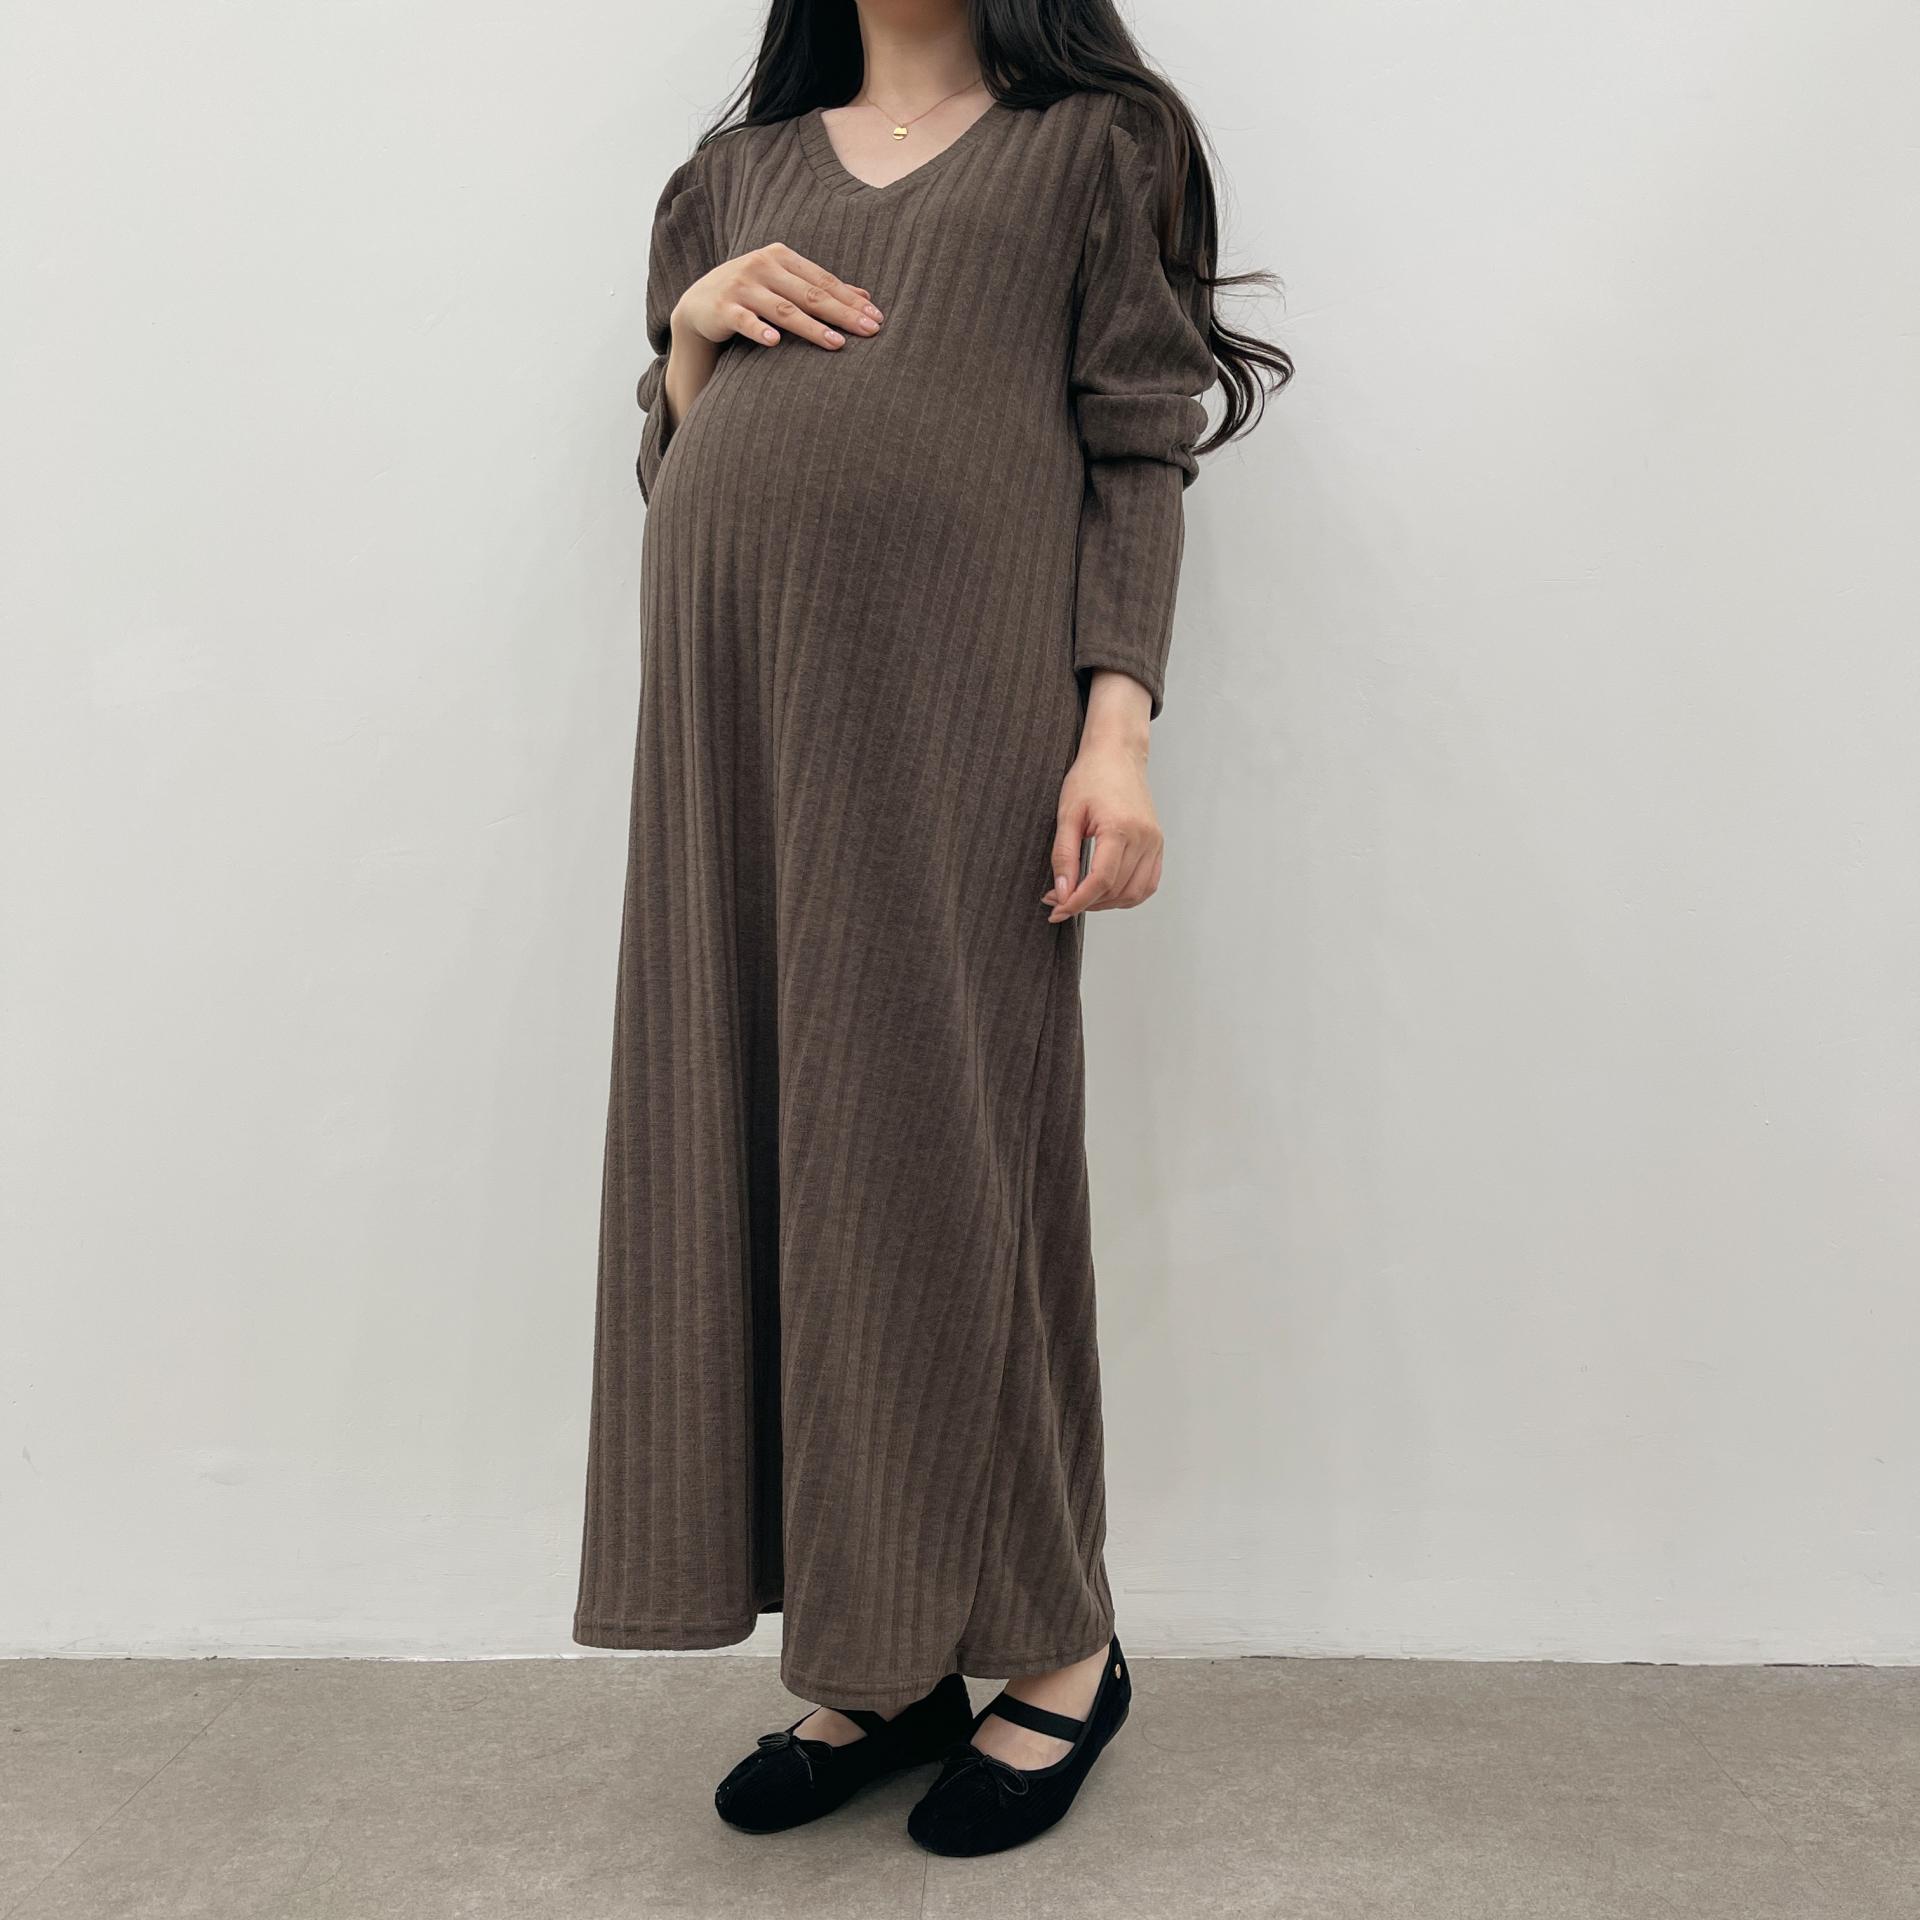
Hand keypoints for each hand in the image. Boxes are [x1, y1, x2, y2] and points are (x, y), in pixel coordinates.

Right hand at [672, 243, 882, 351]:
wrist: (698, 302)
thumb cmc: (751, 293)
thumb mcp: (784, 283)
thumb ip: (820, 288)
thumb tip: (865, 296)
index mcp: (781, 257)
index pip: (823, 280)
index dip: (851, 300)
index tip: (876, 317)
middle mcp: (762, 266)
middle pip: (810, 294)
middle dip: (842, 313)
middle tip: (869, 330)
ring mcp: (742, 287)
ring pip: (783, 309)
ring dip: (811, 327)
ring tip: (836, 343)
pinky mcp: (722, 308)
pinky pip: (744, 320)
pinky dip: (759, 330)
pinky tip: (775, 342)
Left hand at [1044, 674, 1162, 922]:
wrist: (1117, 755)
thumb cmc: (1091, 777)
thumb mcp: (1068, 815)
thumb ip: (1064, 856)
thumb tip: (1062, 892)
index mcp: (1121, 828)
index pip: (1100, 881)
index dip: (1077, 901)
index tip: (1056, 909)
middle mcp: (1144, 838)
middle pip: (1116, 891)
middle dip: (1085, 903)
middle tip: (1058, 900)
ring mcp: (1154, 842)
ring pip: (1133, 894)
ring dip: (1105, 903)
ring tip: (1079, 897)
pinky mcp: (1157, 844)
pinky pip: (1147, 884)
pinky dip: (1126, 896)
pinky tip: (1104, 892)